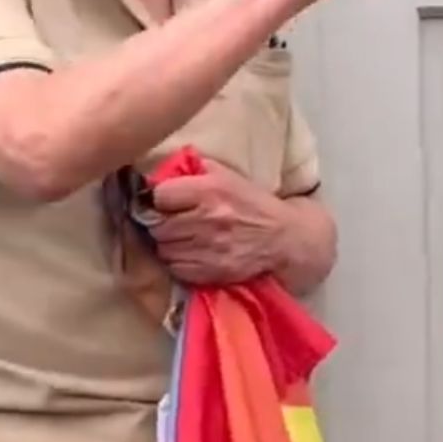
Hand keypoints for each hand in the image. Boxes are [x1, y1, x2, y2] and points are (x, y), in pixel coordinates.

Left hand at [147, 160, 287, 286]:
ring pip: (163, 249)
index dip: (158, 199)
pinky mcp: (213, 271)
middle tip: (169, 222)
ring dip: (167, 244)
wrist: (284, 238)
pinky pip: (176, 268)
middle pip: (158, 226)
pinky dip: (177, 262)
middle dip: (160, 223)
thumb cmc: (253, 203)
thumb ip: (196, 170)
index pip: (159, 196)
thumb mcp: (228, 176)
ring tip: (179, 238)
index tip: (165, 202)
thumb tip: (163, 171)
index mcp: (210, 191)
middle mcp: (208, 219)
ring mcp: (210, 248)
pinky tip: (189, 253)